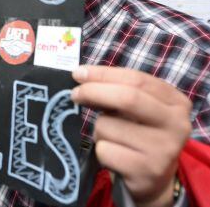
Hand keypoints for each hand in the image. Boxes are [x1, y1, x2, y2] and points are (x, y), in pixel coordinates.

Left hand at [72, 66, 191, 206]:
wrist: (154, 179)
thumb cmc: (140, 133)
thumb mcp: (138, 108)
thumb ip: (118, 89)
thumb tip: (82, 76)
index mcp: (176, 102)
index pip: (136, 79)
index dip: (103, 74)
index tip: (79, 73)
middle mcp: (176, 124)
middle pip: (127, 98)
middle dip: (93, 91)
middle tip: (75, 94)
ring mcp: (163, 149)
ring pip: (108, 126)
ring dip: (98, 129)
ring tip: (111, 137)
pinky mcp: (146, 170)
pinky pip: (104, 150)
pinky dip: (100, 149)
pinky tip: (114, 155)